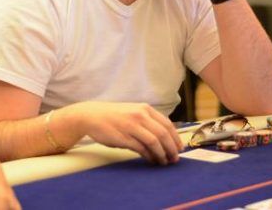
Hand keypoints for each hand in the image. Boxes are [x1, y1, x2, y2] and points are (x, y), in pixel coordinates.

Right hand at [68, 102, 183, 164]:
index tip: (180, 148)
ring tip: (164, 162)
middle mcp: (140, 115)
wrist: (92, 116)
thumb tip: (164, 138)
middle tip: (175, 159)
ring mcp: (132, 126)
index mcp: (145, 109)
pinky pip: (141, 148)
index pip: (167, 124)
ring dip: (162, 154)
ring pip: (154, 142)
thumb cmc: (114, 116)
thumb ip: (148, 122)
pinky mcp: (124, 137)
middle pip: (163, 134)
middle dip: (172, 148)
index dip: (176, 138)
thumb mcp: (133, 112)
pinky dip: (149, 156)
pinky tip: (151, 160)